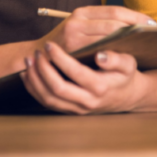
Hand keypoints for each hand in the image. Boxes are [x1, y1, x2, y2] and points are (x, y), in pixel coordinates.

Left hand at [20, 40, 145, 114]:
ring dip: (34, 80)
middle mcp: (87, 101)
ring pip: (48, 99)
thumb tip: (101, 56)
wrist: (126, 97)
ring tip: (29, 61)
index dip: (60, 59)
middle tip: (37, 53)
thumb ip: (116, 59)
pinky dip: (33, 89)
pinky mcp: (69, 110)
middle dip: (43, 70)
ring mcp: (77, 109)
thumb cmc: (124, 76)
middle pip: (57, 89)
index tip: (50, 45)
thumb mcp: (128, 64)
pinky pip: (46, 103)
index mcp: (100, 88)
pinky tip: (28, 74)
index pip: (75, 73)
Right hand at [36, 5, 155, 54]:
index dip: (135, 16)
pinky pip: (101, 51)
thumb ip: (99, 25)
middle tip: (152, 35)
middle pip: (114, 23)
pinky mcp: (73, 52)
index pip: (114, 10)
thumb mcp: (79, 27)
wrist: (38, 56)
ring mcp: (74, 37)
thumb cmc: (65, 43)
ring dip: (129, 40)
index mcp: (81, 12)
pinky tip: (127, 55)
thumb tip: (132, 25)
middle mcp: (77, 22)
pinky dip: (116, 52)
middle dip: (135, 28)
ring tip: (144, 44)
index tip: (151, 23)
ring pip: (110, 36)